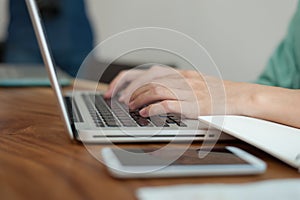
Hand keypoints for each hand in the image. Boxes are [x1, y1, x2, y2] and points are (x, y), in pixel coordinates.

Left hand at [106, 65, 299, 127]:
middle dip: (129, 90)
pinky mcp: (194, 105)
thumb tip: (143, 92)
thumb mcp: (189, 82)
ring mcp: (187, 90)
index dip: (125, 80)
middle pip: (147, 78)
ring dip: (139, 99)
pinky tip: (146, 114)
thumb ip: (168, 84)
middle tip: (120, 101)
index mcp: (177, 73)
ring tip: (131, 108)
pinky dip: (154, 108)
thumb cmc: (211, 92)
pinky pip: (170, 104)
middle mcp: (180, 78)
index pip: (145, 71)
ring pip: (156, 89)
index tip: (113, 91)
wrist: (237, 96)